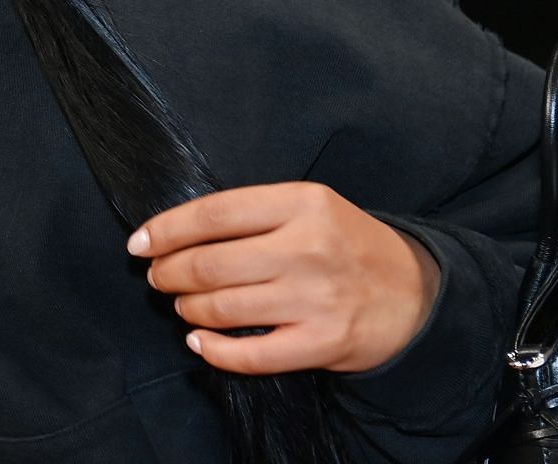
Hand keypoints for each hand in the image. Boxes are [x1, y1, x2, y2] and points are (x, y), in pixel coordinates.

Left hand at [128, 181, 440, 375]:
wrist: (419, 293)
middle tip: (160, 278)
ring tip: (185, 306)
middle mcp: (308, 248)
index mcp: (302, 203)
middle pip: (210, 263)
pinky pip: (251, 355)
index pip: (213, 214)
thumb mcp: (308, 208)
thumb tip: (174, 233)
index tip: (139, 243)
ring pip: (223, 308)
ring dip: (189, 309)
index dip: (165, 230)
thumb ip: (251, 215)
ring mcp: (317, 298)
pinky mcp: (324, 343)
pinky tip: (201, 342)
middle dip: (170, 273)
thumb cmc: (346, 245)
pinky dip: (214, 351)